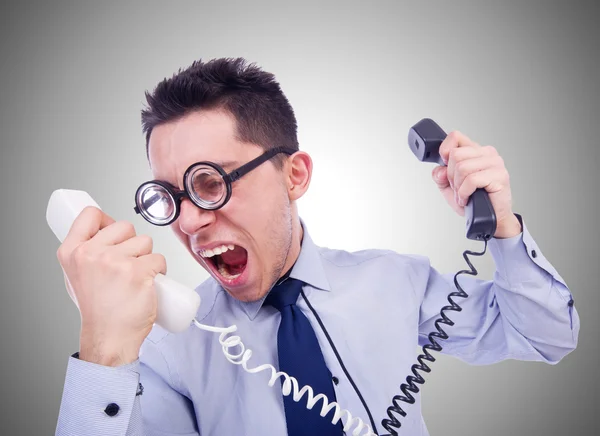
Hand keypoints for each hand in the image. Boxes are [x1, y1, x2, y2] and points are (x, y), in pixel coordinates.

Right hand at [56, 206, 166, 365]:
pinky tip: (148, 283)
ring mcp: (115, 261)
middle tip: (126, 266)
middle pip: (124, 226)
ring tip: (135, 277)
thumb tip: (105, 229)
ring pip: (145, 241)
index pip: (90, 214)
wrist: (109, 337)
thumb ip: (88, 251)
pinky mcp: (138, 271)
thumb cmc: (98, 308)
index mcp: (72, 251)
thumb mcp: (78, 274)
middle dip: (132, 243)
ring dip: (147, 256)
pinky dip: (160, 270)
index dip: (107, 220)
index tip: (114, 234)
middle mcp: (90, 253)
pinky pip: (159, 258)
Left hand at [431, 131, 521, 238]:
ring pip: (462, 167)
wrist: (490, 219)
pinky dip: (464, 193)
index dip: (445, 152)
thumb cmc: (474, 202)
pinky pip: (471, 180)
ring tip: (463, 195)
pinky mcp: (499, 175)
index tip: (446, 167)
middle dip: (450, 176)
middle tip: (457, 188)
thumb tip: (439, 170)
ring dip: (458, 187)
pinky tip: (467, 199)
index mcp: (475, 151)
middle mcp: (486, 153)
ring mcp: (495, 163)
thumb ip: (440, 176)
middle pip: (455, 155)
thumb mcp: (448, 187)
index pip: (455, 136)